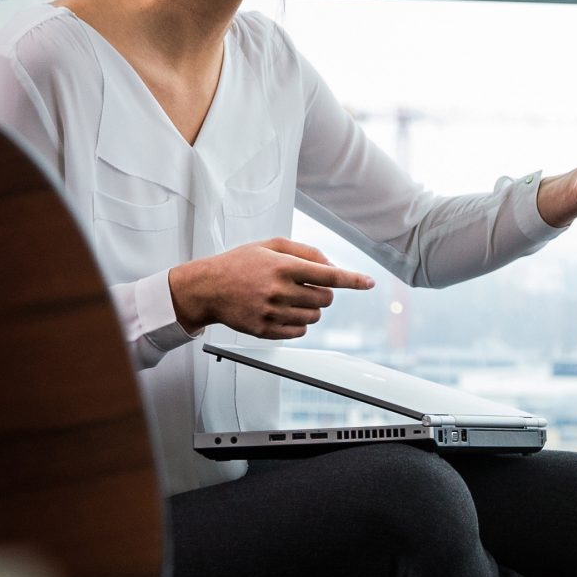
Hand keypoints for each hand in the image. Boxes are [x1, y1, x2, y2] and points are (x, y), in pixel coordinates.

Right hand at [168, 237, 373, 338]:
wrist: (207, 288)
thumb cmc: (241, 264)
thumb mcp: (271, 246)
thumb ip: (305, 252)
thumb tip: (332, 265)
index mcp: (282, 267)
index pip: (328, 275)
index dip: (352, 279)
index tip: (369, 282)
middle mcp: (278, 290)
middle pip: (325, 299)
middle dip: (323, 293)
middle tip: (305, 287)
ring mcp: (271, 312)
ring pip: (315, 316)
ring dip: (310, 308)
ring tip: (288, 298)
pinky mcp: (265, 330)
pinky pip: (300, 331)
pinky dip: (299, 322)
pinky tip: (283, 311)